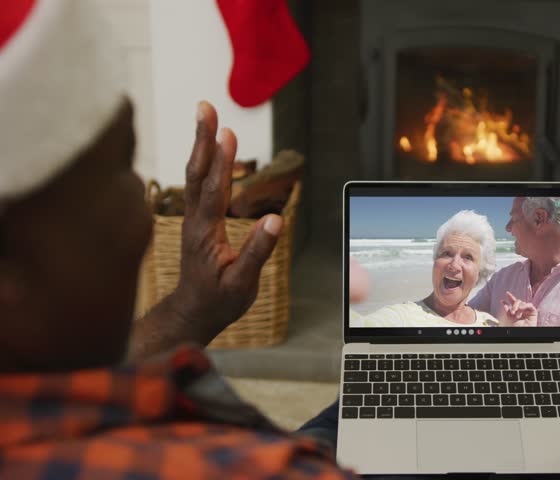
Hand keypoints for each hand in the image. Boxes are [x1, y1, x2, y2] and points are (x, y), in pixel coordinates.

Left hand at [170, 101, 282, 340]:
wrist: (193, 312)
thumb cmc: (219, 300)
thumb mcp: (242, 283)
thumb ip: (257, 251)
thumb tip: (275, 219)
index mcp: (206, 234)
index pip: (214, 191)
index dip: (221, 162)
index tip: (227, 133)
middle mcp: (195, 220)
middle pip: (198, 173)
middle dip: (203, 139)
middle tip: (205, 107)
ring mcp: (193, 218)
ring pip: (195, 175)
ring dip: (201, 144)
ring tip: (207, 116)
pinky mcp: (196, 219)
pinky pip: (198, 183)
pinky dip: (203, 160)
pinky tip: (208, 147)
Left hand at [500, 291, 537, 326]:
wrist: (522, 333)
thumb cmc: (516, 328)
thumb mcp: (509, 318)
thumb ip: (507, 310)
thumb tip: (503, 302)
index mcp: (515, 312)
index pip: (513, 303)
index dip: (510, 297)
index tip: (506, 293)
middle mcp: (521, 311)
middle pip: (518, 301)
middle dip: (514, 304)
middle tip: (512, 311)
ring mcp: (527, 311)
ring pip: (523, 302)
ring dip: (518, 306)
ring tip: (516, 314)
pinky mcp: (533, 312)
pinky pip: (530, 305)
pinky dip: (525, 305)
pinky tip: (521, 309)